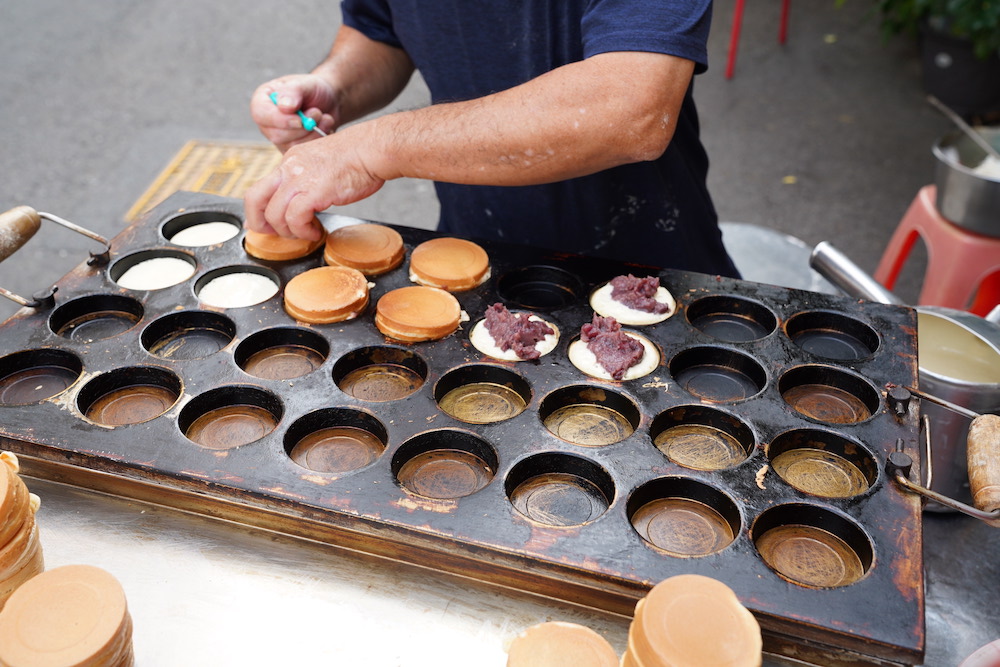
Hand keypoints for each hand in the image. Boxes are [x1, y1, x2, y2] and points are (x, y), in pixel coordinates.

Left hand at [244, 125, 385, 239]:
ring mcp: (299, 179)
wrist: (372, 150)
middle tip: (275, 234)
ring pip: (274, 214)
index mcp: (291, 161)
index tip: (267, 224)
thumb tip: (306, 202)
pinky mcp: (312, 191)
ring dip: (288, 231)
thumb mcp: (323, 164)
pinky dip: (303, 231)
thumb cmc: (359, 158)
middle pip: (254, 198)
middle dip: (259, 223)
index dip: (259, 210)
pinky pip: (295, 218)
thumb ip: (309, 180)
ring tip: (306, 233)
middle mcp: (289, 168)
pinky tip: (315, 231)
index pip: (262, 187)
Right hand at [250, 75, 337, 151]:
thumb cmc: (313, 89)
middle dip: (301, 128)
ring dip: (312, 133)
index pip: (261, 115)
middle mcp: (267, 122)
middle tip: (317, 112)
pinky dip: (318, 140)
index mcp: (262, 101)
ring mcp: (279, 138)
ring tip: (323, 117)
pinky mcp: (292, 149)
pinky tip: (324, 127)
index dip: (280, 120)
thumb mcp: (304, 84)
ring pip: (292, 146)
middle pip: (277, 135)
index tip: (299, 120)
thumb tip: (284, 107)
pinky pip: (303, 152)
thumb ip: (293, 92)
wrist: (329, 101)